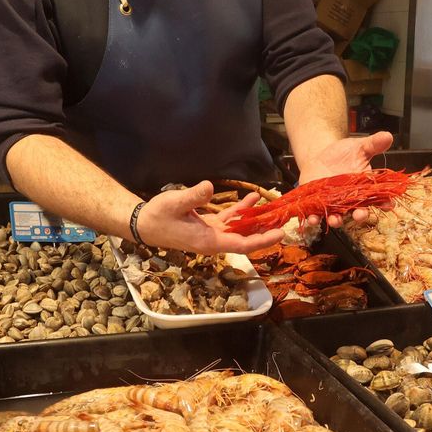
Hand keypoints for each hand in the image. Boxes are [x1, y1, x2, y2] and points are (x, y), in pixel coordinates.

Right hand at [135, 181, 284, 255]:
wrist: (144, 224)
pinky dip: (242, 210)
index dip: (262, 240)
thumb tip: (210, 187)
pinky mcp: (208, 227)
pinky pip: (230, 220)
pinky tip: (253, 198)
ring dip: (256, 218)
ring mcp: (212, 234)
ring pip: (240, 229)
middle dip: (265, 230)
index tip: (280, 234)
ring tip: (274, 205)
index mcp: (208, 241)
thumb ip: (193, 196)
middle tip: (286, 219)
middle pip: (246, 239)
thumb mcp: (174, 203)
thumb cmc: (158, 216)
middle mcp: (213, 241)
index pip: (242, 245)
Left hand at [297, 131, 393, 227]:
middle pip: (358, 212)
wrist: (320, 156)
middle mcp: (351, 200)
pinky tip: (312, 218)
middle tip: (360, 215)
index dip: (384, 203)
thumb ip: (373, 144)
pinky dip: (314, 218)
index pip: (378, 198)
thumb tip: (388, 136)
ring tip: (335, 220)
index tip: (388, 204)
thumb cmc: (343, 154)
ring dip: (336, 221)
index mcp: (365, 188)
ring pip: (337, 218)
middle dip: (360, 215)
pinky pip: (316, 215)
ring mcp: (334, 205)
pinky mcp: (318, 205)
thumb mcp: (358, 147)